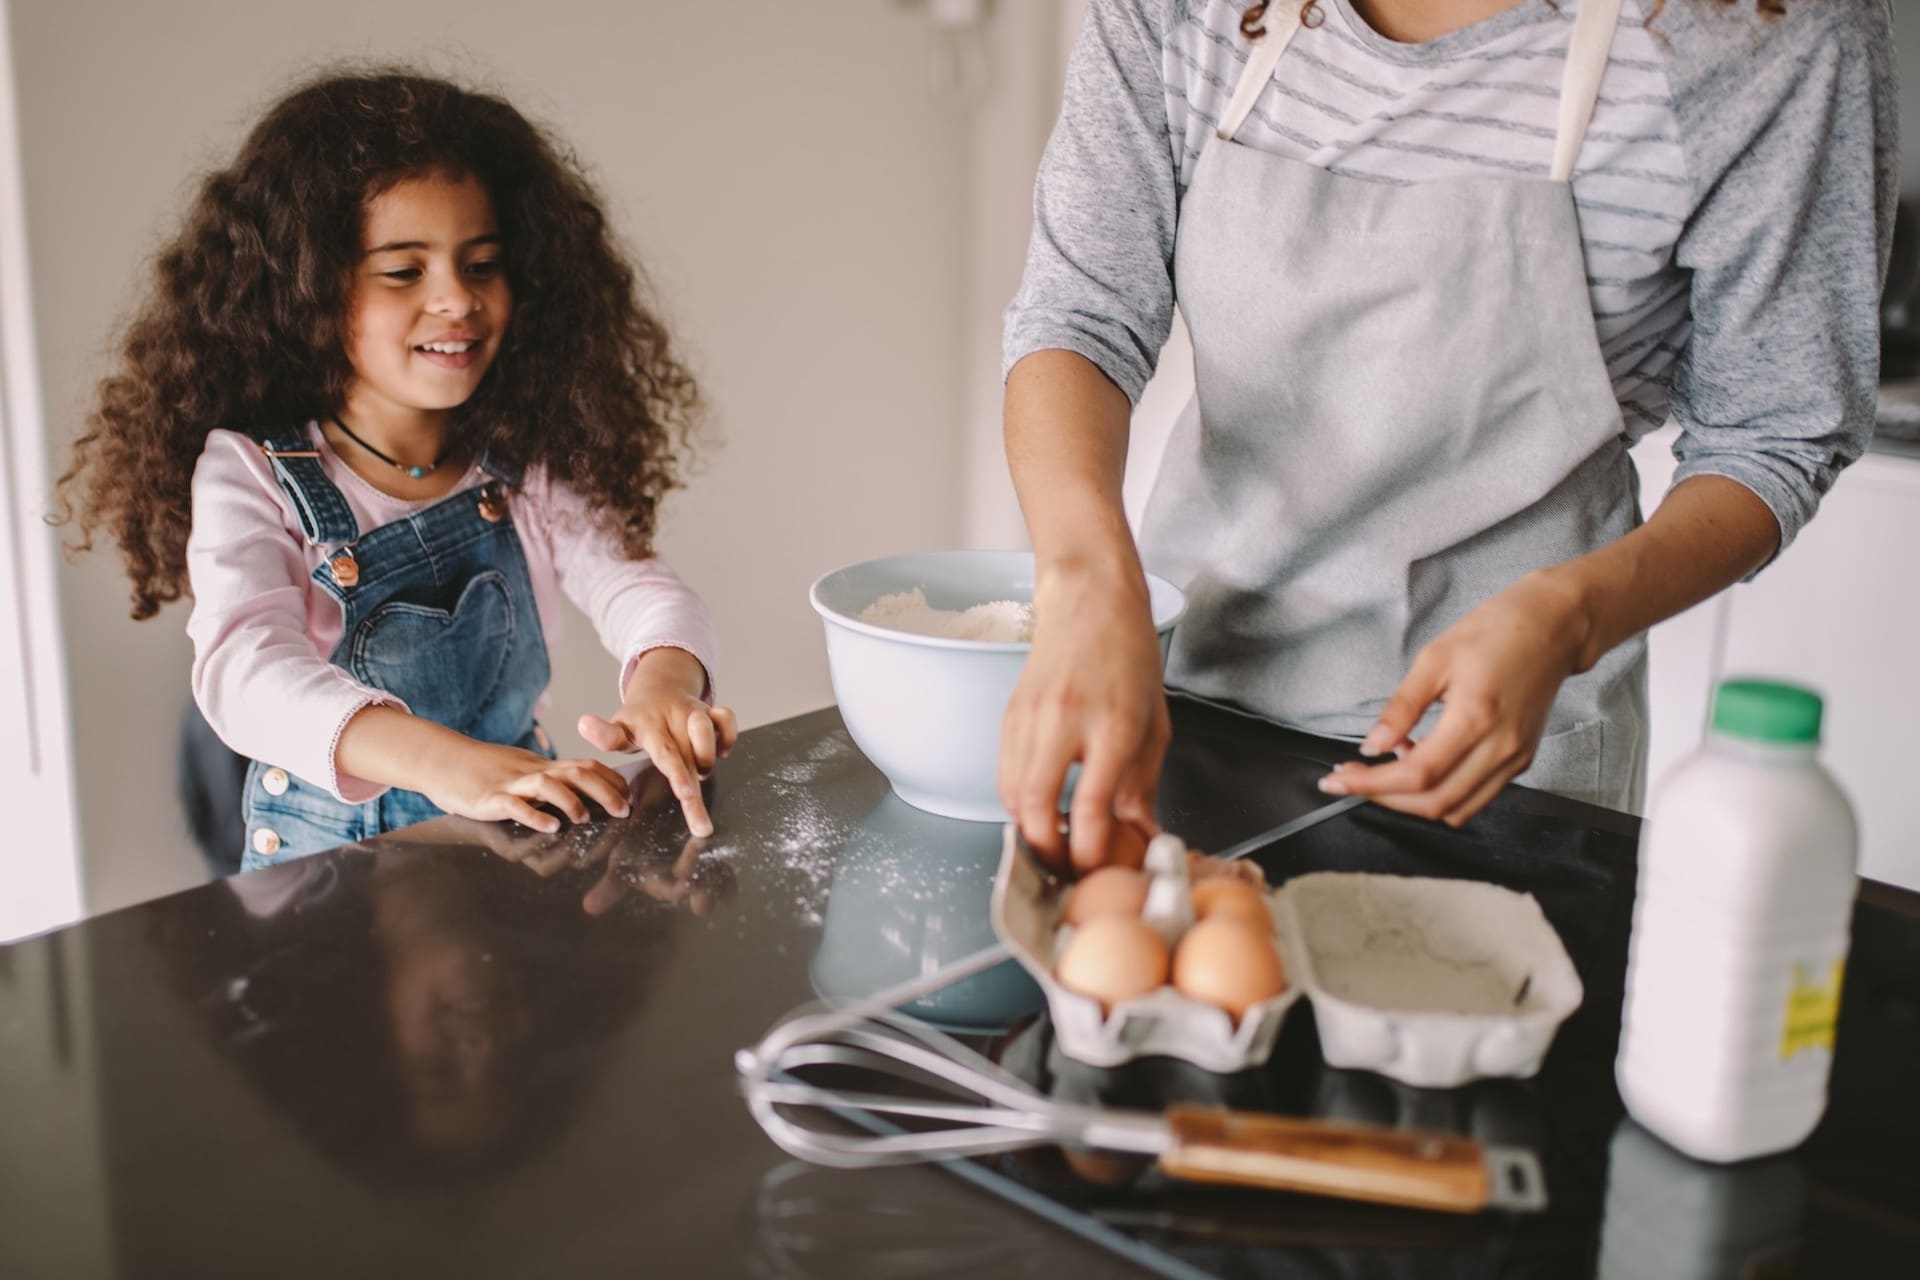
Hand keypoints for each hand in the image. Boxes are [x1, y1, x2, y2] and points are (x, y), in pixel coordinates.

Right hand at [418, 738, 631, 833]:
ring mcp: (510, 783)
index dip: (610, 779)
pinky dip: (533, 816)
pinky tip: (549, 827)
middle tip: (623, 810)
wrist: (441, 759)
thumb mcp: (520, 770)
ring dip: (571, 800)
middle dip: (604, 790)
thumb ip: (546, 781)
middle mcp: (531, 771)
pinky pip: (514, 805)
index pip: (584, 765)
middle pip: (575, 772)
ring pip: (548, 784)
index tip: (629, 795)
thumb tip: (576, 793)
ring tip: (584, 818)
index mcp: (541, 766)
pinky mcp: (488, 798)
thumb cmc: (482, 769)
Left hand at [578, 646, 736, 837]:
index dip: (678, 773)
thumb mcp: (620, 728)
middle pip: (692, 752)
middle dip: (699, 788)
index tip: (686, 795)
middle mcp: (676, 718)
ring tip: (700, 772)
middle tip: (702, 826)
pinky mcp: (712, 712)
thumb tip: (583, 724)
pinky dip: (728, 738)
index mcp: (651, 726)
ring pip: (711, 729)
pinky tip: (720, 753)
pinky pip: (728, 720)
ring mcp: (696, 713)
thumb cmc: (640, 720)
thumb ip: (605, 734)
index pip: (666, 752)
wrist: (661, 687)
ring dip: (708, 756)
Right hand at [998, 563, 1169, 872]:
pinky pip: (1005, 771)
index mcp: (1112, 725)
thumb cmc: (1129, 657)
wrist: (1090, 600)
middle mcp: (1065, 720)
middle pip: (1033, 808)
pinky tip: (1040, 806)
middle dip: (1046, 850)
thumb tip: (1139, 837)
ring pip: (1011, 794)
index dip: (1088, 851)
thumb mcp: (1155, 724)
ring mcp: (1030, 715)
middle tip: (1065, 866)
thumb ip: (1143, 785)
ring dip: (1029, 827)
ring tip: (1054, 841)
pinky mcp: (1009, 713)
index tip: (1095, 868)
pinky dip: (1018, 799)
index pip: (1089, 807)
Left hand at [1316, 572, 1589, 826]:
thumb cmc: (1496, 632)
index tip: (1337, 780)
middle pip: (1435, 803)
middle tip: (1352, 777)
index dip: (1372, 785)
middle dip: (1385, 798)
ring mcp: (1515, 759)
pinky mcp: (1521, 761)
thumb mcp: (1434, 658)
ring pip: (1456, 809)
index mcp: (1476, 718)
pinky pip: (1475, 797)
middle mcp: (1500, 748)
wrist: (1553, 627)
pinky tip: (1422, 762)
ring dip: (1413, 802)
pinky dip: (1442, 792)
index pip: (1417, 775)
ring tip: (1387, 768)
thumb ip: (1401, 708)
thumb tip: (1371, 745)